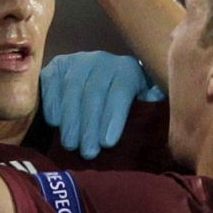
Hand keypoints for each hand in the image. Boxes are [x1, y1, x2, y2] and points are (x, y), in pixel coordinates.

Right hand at [40, 52, 163, 158]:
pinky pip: (51, 82)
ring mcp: (77, 61)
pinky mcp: (57, 66)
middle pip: (94, 92)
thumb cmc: (127, 103)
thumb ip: (151, 109)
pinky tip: (54, 123)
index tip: (107, 143)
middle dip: (90, 125)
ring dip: (70, 119)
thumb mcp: (145, 103)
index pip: (121, 90)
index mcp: (128, 70)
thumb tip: (161, 116)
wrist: (104, 82)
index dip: (113, 116)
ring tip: (70, 144)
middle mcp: (102, 60)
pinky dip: (51, 103)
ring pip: (72, 88)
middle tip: (87, 152)